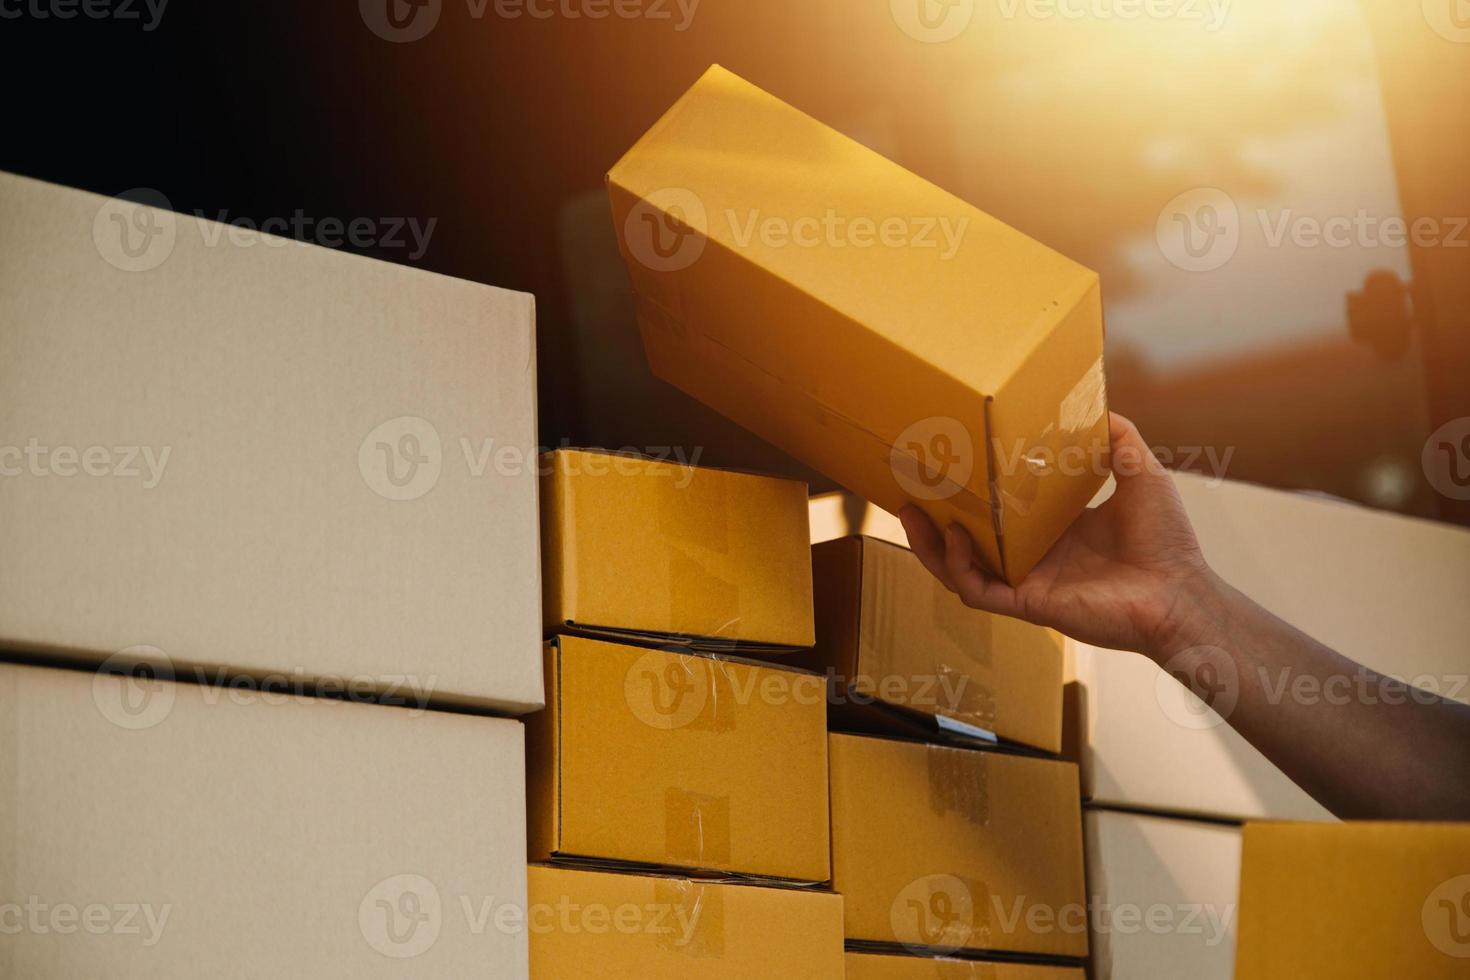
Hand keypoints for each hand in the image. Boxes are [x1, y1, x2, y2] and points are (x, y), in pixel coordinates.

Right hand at [899, 412, 1218, 658]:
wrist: (1180, 594)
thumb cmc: (1167, 542)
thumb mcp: (1141, 475)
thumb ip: (1119, 441)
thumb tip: (1099, 405)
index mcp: (1056, 529)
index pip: (1002, 510)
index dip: (975, 489)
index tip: (953, 460)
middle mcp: (1035, 555)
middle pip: (968, 539)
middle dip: (933, 518)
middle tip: (909, 489)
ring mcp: (1027, 580)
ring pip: (959, 568)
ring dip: (930, 545)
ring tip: (908, 513)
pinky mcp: (1027, 603)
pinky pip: (977, 589)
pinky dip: (959, 565)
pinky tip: (955, 537)